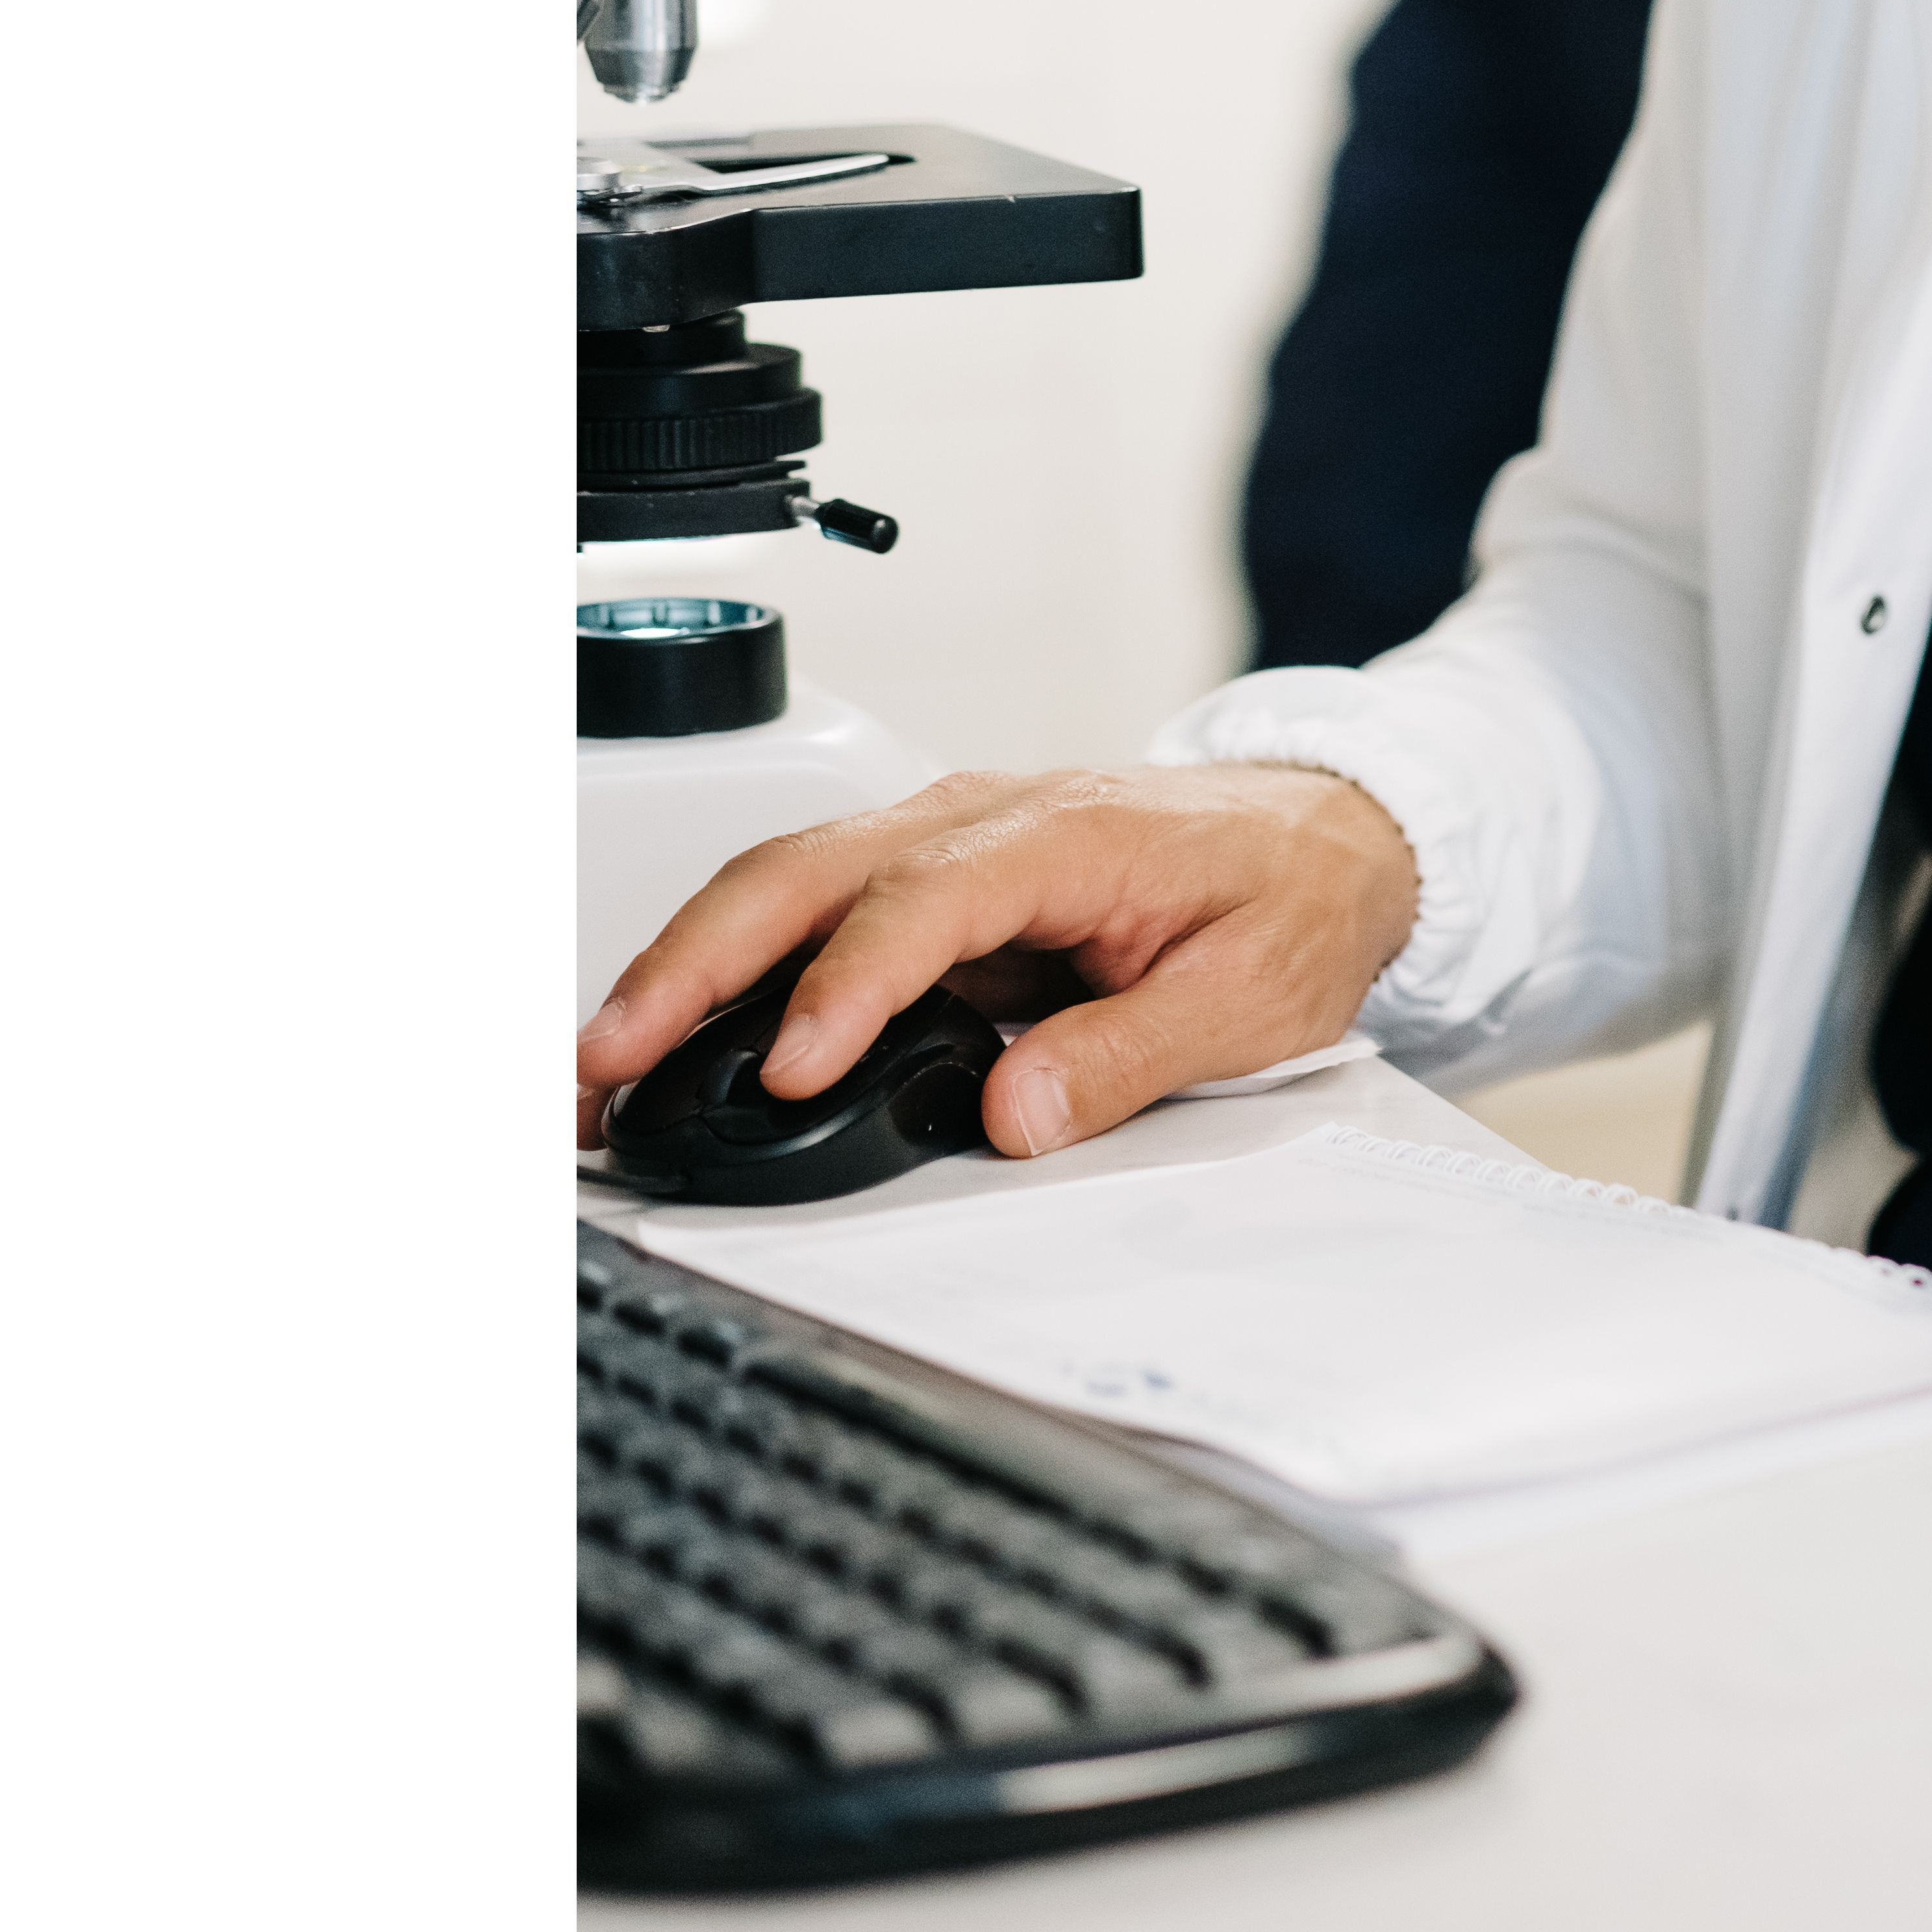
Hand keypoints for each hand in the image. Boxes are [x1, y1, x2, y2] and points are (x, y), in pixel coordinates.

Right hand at [570, 765, 1418, 1162]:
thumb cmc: (1292, 897)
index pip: (924, 902)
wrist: (1330, 833)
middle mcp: (986, 819)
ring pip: (785, 880)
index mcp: (1068, 834)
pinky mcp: (930, 876)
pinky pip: (809, 907)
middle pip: (808, 870)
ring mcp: (947, 839)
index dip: (845, 985)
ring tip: (601, 1062)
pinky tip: (670, 1028)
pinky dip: (725, 961)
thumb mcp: (1252, 993)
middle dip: (695, 961)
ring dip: (685, 962)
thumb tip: (1016, 1113)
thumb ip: (1130, 1052)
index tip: (789, 1066)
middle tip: (609, 1060)